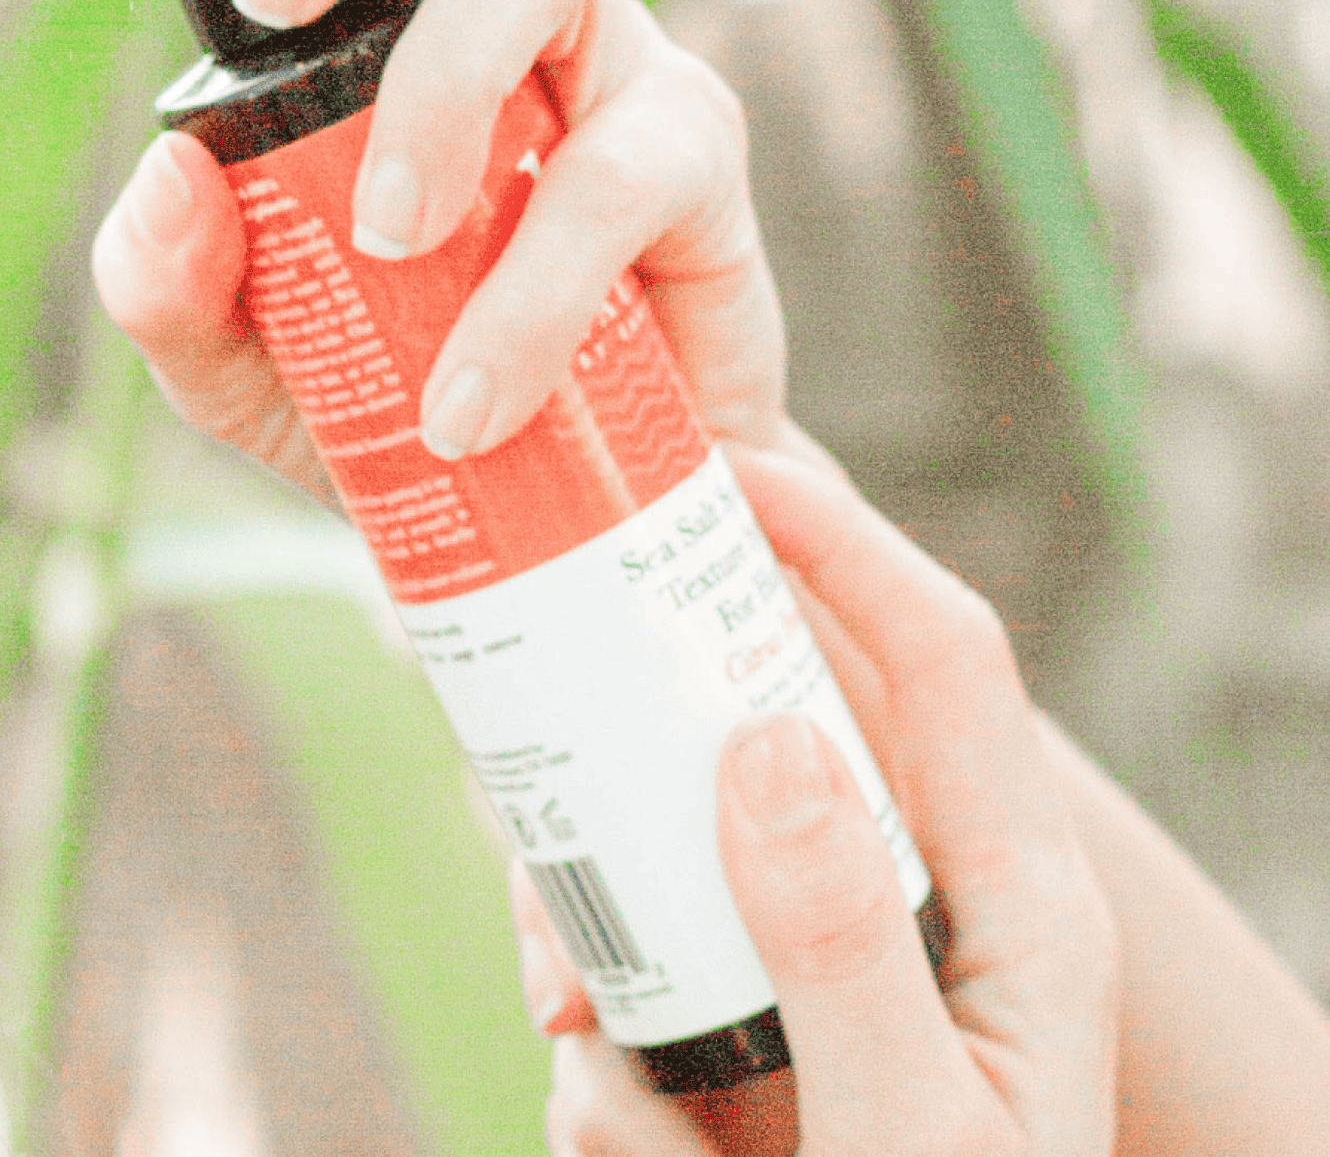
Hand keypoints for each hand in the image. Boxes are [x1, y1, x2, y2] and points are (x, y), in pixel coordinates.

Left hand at [92, 0, 803, 491]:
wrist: (545, 511)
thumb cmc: (388, 393)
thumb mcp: (239, 362)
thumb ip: (174, 286)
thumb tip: (169, 174)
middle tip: (274, 2)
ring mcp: (599, 44)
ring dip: (437, 95)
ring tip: (386, 244)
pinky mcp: (692, 153)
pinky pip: (622, 167)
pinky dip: (529, 286)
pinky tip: (468, 396)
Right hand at [515, 446, 1118, 1156]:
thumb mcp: (906, 1149)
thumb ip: (842, 951)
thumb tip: (763, 738)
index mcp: (1010, 901)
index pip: (941, 654)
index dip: (841, 536)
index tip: (714, 471)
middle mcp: (909, 900)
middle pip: (765, 725)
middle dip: (646, 750)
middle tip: (548, 778)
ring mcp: (812, 963)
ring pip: (666, 851)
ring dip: (596, 934)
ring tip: (588, 1050)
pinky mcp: (733, 1029)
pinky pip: (626, 971)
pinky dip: (593, 1045)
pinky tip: (622, 1132)